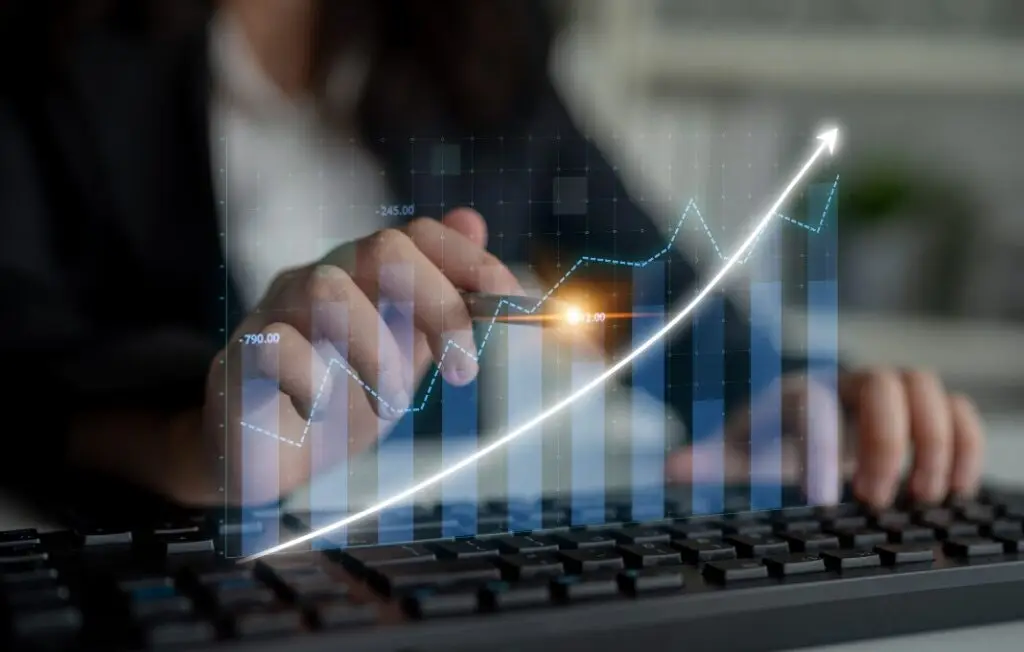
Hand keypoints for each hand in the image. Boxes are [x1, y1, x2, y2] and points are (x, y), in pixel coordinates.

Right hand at [207, 209, 520, 504]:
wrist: (264, 457)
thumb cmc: (340, 402)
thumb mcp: (404, 352)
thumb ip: (438, 300)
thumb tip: (474, 222)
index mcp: (365, 278)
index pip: (418, 235)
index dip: (470, 261)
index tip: (511, 302)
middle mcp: (322, 280)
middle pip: (382, 248)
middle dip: (437, 305)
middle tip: (464, 370)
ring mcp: (276, 314)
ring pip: (328, 290)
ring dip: (377, 352)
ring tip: (391, 404)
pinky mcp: (240, 358)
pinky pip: (274, 344)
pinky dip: (310, 379)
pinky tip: (321, 410)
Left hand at [666, 369, 984, 509]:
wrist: (794, 413)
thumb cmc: (767, 434)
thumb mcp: (739, 450)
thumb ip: (712, 462)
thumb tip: (670, 469)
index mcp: (802, 392)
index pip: (818, 403)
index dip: (825, 446)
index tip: (826, 497)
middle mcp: (849, 385)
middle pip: (888, 381)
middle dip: (889, 440)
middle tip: (875, 498)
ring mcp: (889, 395)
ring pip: (929, 389)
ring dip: (936, 443)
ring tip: (923, 498)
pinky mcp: (921, 413)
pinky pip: (958, 409)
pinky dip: (966, 444)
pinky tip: (955, 489)